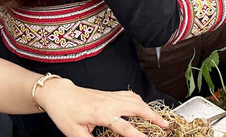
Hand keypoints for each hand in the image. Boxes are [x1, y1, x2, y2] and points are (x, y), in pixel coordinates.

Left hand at [34, 77, 165, 136]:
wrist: (60, 94)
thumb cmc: (65, 113)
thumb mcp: (74, 133)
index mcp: (102, 113)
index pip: (125, 127)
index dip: (138, 136)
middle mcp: (110, 103)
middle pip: (138, 109)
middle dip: (153, 117)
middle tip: (165, 126)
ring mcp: (112, 96)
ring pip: (136, 101)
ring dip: (150, 109)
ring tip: (159, 118)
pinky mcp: (111, 94)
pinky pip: (130, 96)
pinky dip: (140, 101)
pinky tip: (143, 106)